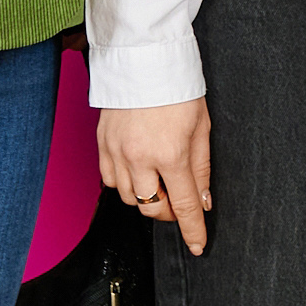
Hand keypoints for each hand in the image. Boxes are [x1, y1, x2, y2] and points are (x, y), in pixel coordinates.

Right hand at [98, 101, 213, 256]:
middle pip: (152, 208)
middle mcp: (140, 158)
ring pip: (129, 198)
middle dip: (168, 212)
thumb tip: (203, 200)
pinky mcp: (102, 145)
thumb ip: (201, 168)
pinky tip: (138, 171)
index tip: (197, 245)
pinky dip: (125, 183)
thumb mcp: (202, 127)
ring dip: (147, 198)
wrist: (144, 59)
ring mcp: (117, 152)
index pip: (183, 206)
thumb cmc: (178, 89)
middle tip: (179, 202)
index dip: (192, 230)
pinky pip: (111, 180)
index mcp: (171, 154)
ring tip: (159, 181)